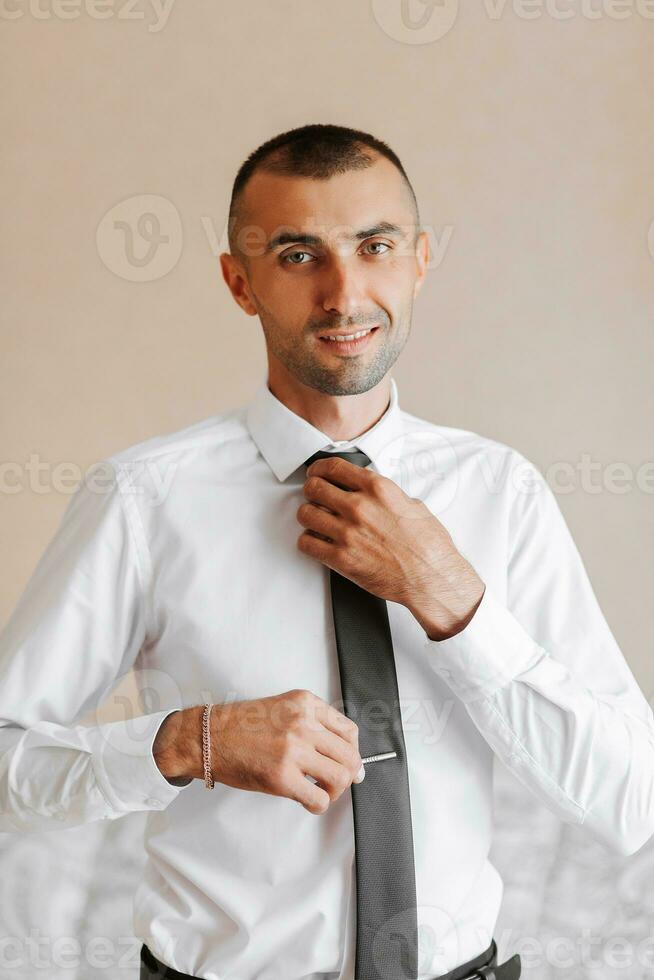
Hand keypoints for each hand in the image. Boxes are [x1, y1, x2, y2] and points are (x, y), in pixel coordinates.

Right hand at [208, 690, 363, 814]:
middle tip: (338, 783)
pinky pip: (319, 798)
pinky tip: (306, 800)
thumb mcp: (281, 709)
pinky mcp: (282, 777)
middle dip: (349, 774)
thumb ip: (310, 723)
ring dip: (335, 791)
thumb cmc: (239, 726)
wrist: (207, 737)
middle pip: (350, 755)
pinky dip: (318, 805)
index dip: (353, 751)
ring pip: (340, 776)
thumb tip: (339, 752)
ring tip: (320, 792)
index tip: (351, 763)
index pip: (348, 730)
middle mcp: (303, 723)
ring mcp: (293, 749)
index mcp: (305, 703)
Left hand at [297, 455, 484, 640]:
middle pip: (314, 487)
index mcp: (378, 489)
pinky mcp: (341, 558)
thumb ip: (386, 495)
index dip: (318, 469)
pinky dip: (309, 542)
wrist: (431, 577)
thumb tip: (371, 491)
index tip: (315, 473)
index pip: (333, 467)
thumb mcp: (411, 505)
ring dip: (308, 516)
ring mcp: (348, 533)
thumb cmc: (428, 545)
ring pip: (305, 514)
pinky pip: (306, 543)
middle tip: (314, 497)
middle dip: (312, 490)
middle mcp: (359, 507)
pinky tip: (318, 542)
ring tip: (316, 521)